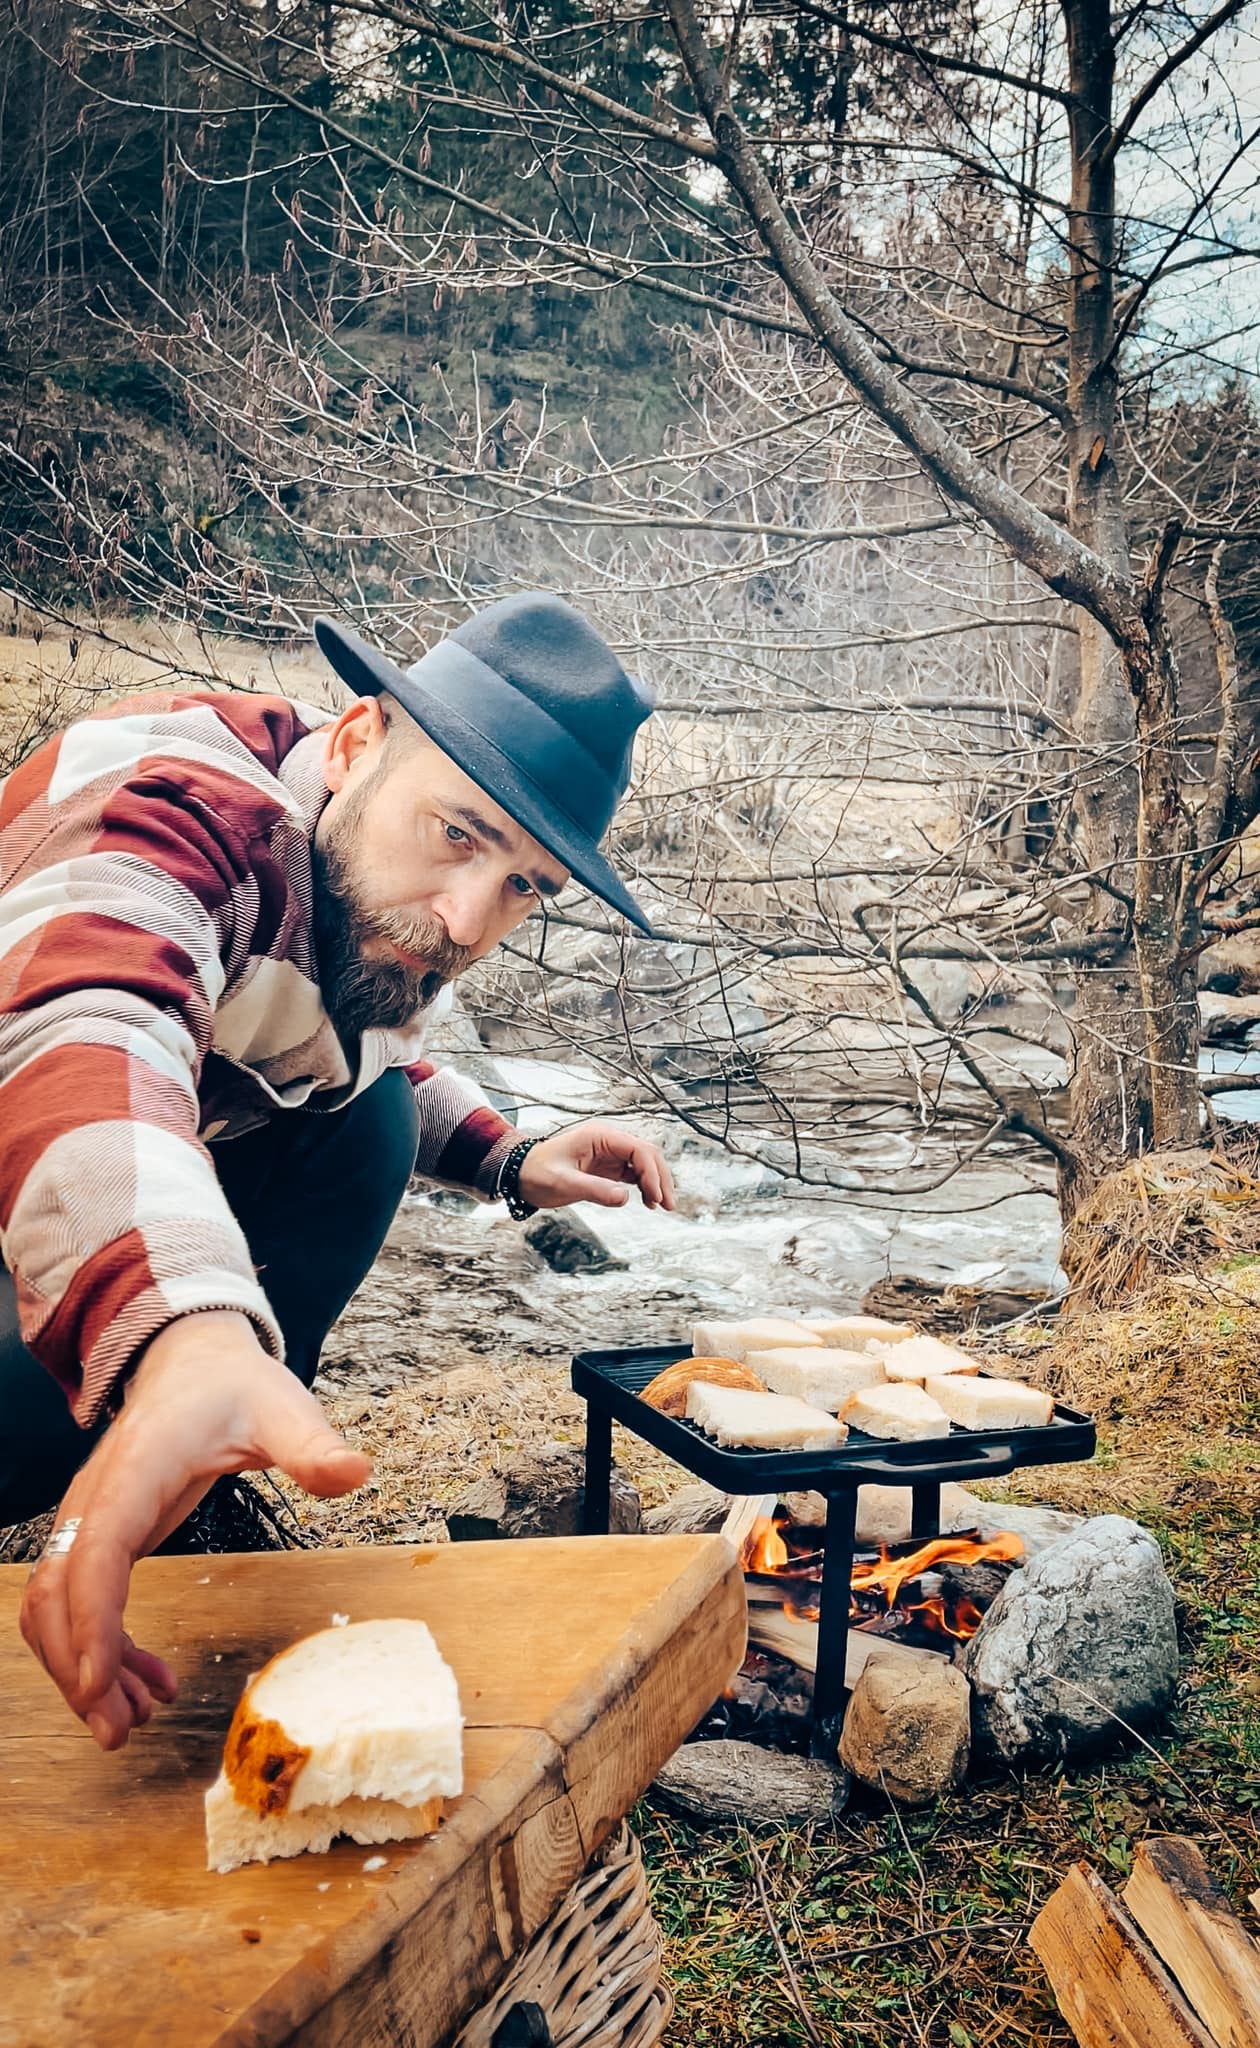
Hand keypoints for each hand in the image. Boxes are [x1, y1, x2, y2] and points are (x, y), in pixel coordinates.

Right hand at [20, 1310, 371, 1751]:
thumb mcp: (282, 1409)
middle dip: (75, 1666)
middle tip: (118, 1731)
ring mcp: (90, 1518)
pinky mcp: (99, 1536)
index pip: (96, 1550)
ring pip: (53, 1604)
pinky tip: (147, 1680)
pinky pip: (78, 1602)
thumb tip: (355, 1472)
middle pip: (56, 1592)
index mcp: (137, 1468)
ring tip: (132, 1720)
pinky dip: (99, 1649)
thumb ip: (313, 1445)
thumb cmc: (235, 1387)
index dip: (92, 1622)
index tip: (100, 1685)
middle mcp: (96, 1497)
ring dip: (80, 1667)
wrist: (193, 1361)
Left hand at [516, 1120, 675, 1211]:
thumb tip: (626, 1198)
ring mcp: (610, 1153)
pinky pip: (634, 1173)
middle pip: (647, 1154)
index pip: (638, 1149)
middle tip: (668, 1205)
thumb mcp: (563, 1183)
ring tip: (661, 1207)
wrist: (520, 1175)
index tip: (655, 1198)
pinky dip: (645, 1186)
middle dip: (661, 1178)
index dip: (652, 1173)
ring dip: (656, 1183)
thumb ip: (594, 1190)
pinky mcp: (608, 1167)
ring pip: (645, 1164)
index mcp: (600, 1136)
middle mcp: (609, 1141)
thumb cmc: (537, 1174)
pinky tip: (648, 1202)